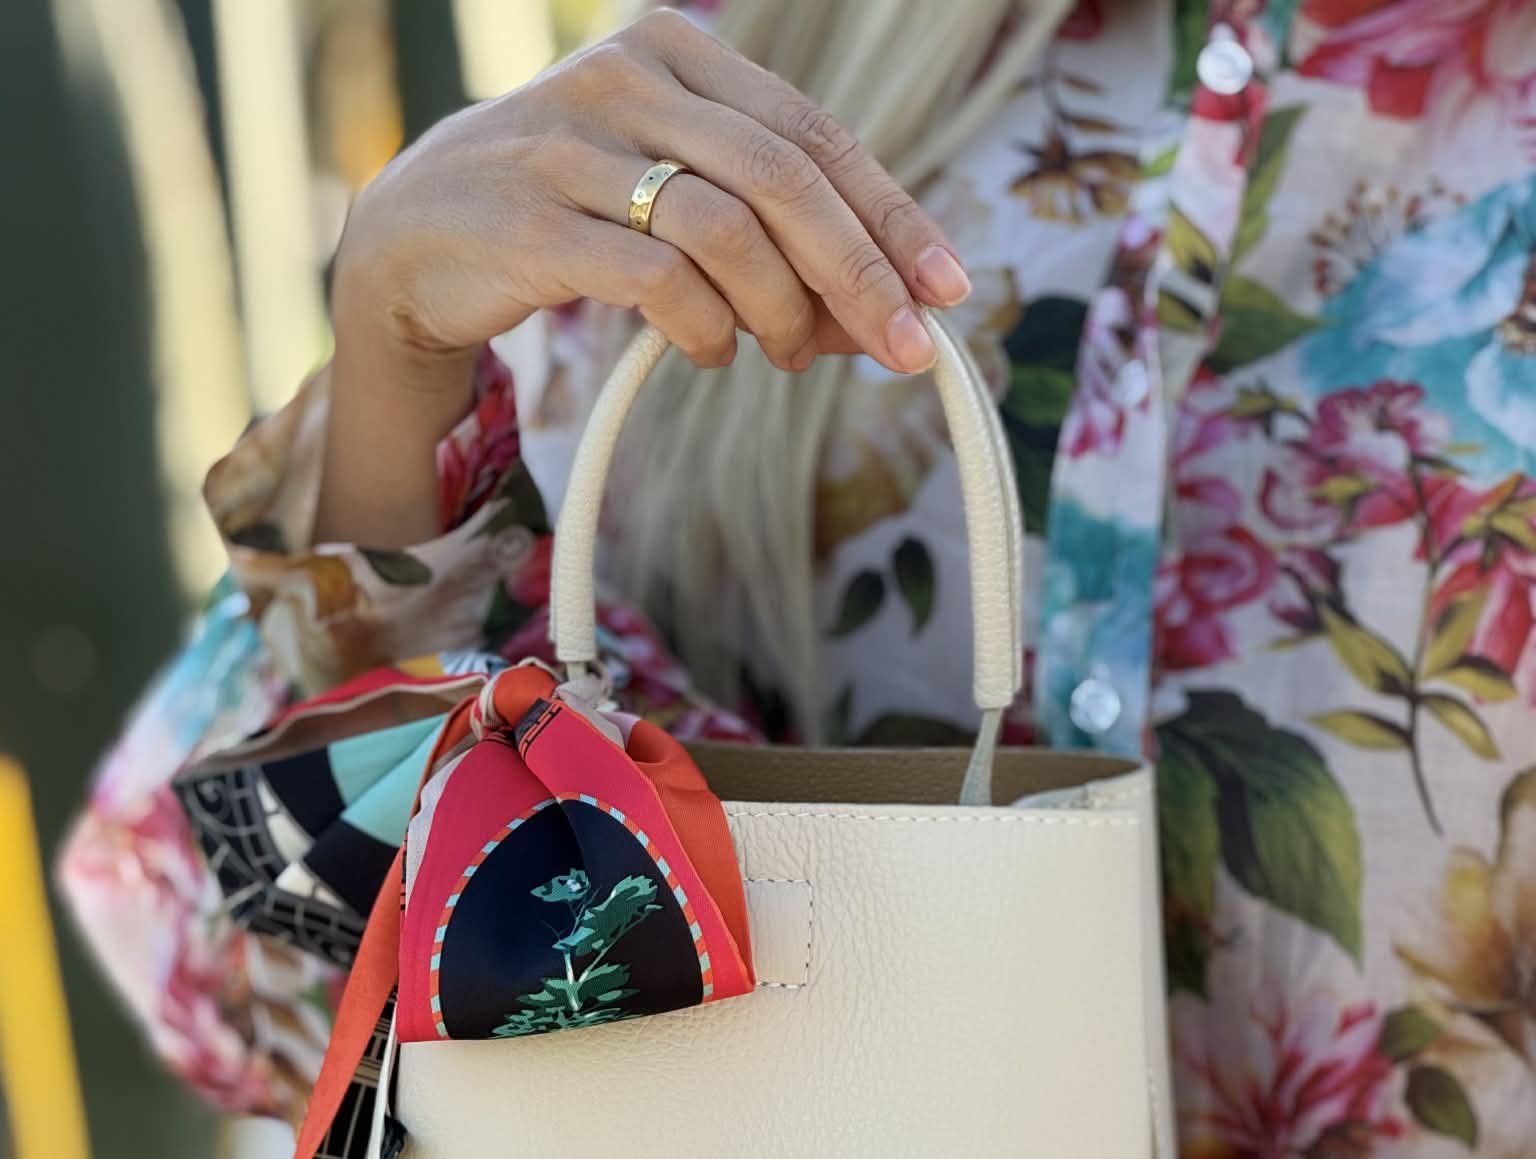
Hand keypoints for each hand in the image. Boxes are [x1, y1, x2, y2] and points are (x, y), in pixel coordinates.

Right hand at [317, 7, 969, 543]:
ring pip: (726, 229)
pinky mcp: (535, 225)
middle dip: (859, 271)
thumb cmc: (568, 216)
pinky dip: (706, 329)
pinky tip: (716, 352)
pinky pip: (656, 280)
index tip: (947, 288)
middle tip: (905, 347)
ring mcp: (574, 147)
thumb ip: (768, 239)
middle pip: (783, 177)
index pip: (812, 134)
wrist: (413, 238)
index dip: (891, 215)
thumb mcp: (670, 198)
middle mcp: (627, 79)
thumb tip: (883, 315)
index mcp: (676, 50)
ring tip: (792, 355)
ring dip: (782, 310)